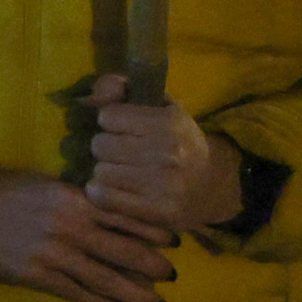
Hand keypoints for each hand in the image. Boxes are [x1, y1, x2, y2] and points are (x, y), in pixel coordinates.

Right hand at [0, 156, 172, 301]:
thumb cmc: (5, 189)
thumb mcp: (48, 185)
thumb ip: (80, 200)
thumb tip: (112, 214)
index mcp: (76, 199)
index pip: (126, 215)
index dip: (154, 229)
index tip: (176, 240)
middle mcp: (72, 226)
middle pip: (124, 251)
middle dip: (153, 266)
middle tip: (174, 278)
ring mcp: (55, 253)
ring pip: (106, 279)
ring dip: (135, 295)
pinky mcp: (38, 275)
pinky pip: (77, 295)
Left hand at [86, 81, 245, 240]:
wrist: (210, 186)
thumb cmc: (177, 141)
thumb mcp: (158, 106)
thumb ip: (120, 89)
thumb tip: (91, 97)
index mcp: (170, 122)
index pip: (107, 116)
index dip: (110, 121)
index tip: (122, 128)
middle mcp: (168, 153)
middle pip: (100, 145)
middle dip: (105, 147)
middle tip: (120, 153)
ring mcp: (164, 185)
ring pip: (100, 172)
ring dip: (105, 172)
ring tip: (121, 172)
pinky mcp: (158, 212)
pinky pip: (105, 198)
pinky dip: (101, 194)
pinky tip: (113, 190)